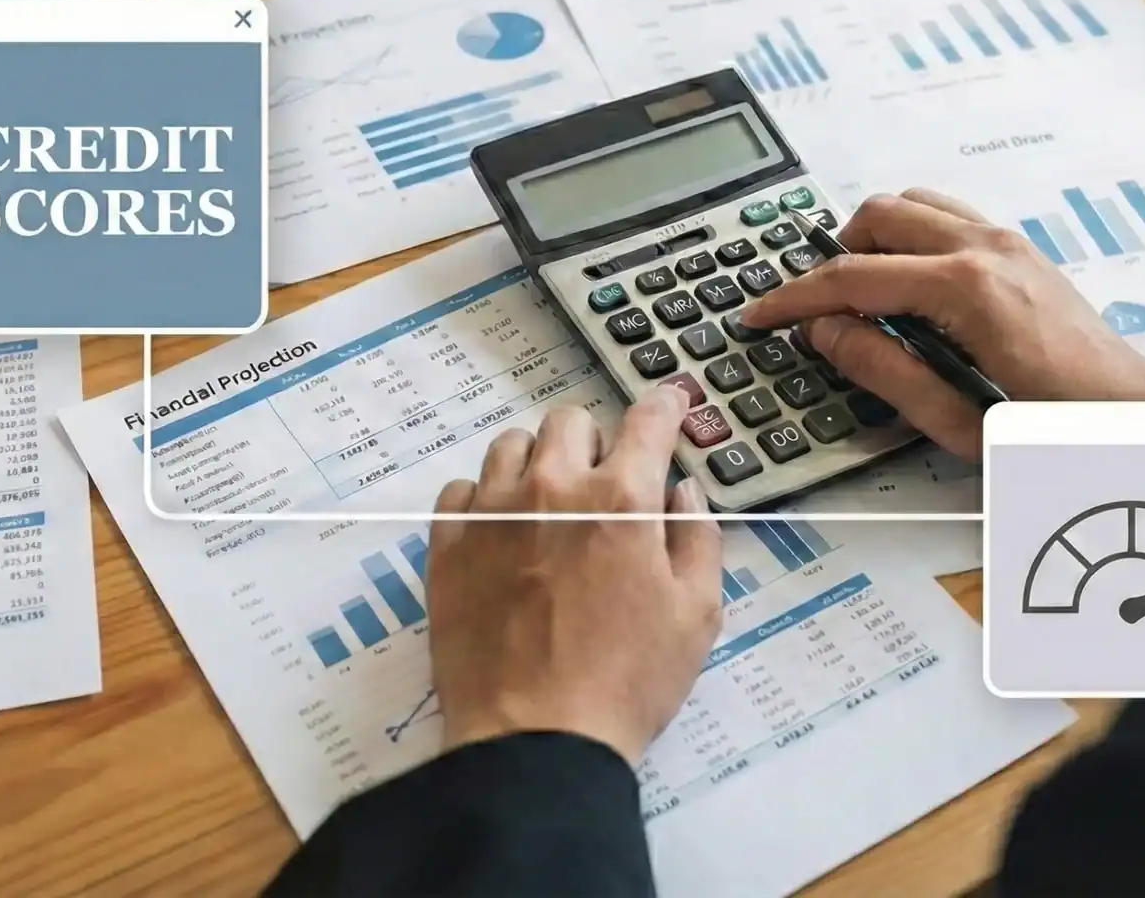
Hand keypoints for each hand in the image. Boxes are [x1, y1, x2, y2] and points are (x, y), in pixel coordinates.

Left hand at [425, 386, 723, 764]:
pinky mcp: (447, 545)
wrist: (534, 739)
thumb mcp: (695, 616)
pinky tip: (500, 534)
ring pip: (510, 445)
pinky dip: (483, 500)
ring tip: (547, 505)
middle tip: (603, 482)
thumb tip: (684, 491)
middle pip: (570, 420)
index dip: (664, 406)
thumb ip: (697, 539)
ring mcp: (492, 513)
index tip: (669, 405)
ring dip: (536, 462)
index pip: (647, 421)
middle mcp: (552, 490)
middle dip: (594, 441)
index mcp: (621, 501)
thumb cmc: (625, 684)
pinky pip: (460, 490)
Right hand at [740, 189, 1144, 457]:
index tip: (762, 313)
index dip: (795, 296)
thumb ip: (882, 369)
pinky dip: (911, 235)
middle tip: (812, 303)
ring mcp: (1005, 242)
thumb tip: (827, 331)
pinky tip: (906, 281)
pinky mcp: (1017, 249)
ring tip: (857, 288)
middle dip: (832, 255)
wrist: (1133, 414)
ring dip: (873, 236)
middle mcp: (984, 249)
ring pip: (912, 203)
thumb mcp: (956, 419)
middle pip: (878, 217)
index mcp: (964, 290)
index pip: (852, 277)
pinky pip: (947, 216)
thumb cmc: (1055, 426)